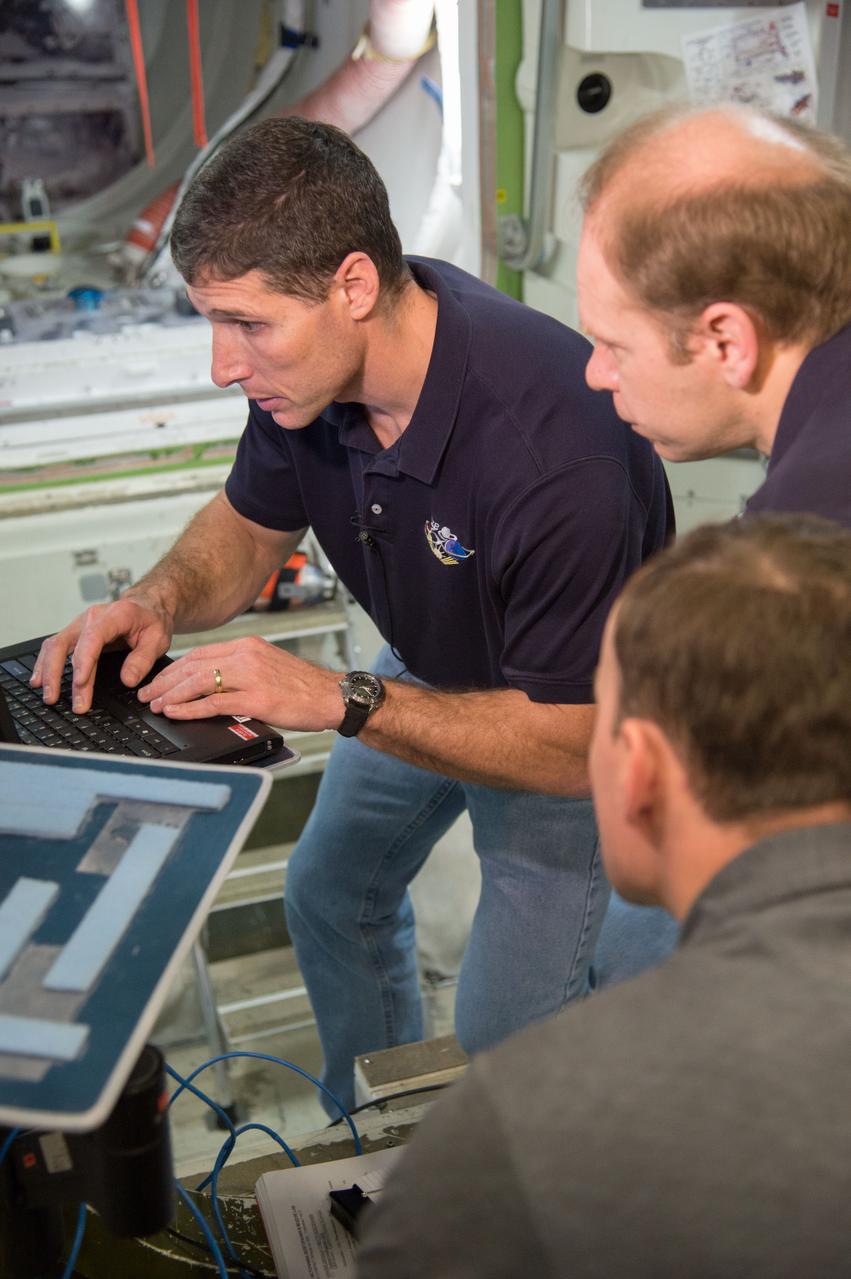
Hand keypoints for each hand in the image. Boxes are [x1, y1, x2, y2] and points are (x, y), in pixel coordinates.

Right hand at [31, 597, 172, 712]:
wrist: (148, 605)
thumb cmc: (152, 620)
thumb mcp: (158, 639)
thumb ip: (143, 660)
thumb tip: (127, 680)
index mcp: (115, 616)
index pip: (93, 638)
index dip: (84, 661)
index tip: (80, 683)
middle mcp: (92, 618)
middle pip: (65, 643)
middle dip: (58, 673)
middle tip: (59, 699)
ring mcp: (81, 624)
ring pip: (55, 646)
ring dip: (48, 671)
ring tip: (49, 695)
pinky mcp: (76, 633)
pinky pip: (55, 647)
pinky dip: (46, 664)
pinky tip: (40, 680)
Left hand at [137, 636, 344, 731]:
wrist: (333, 696)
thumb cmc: (303, 688)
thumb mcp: (268, 668)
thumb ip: (240, 671)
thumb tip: (208, 684)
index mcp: (248, 646)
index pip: (200, 654)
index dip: (173, 668)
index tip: (158, 680)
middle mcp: (247, 656)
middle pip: (193, 665)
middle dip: (165, 681)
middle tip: (146, 694)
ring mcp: (251, 676)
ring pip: (198, 681)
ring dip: (171, 694)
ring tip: (155, 705)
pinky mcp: (256, 699)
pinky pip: (214, 702)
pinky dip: (190, 708)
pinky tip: (176, 713)